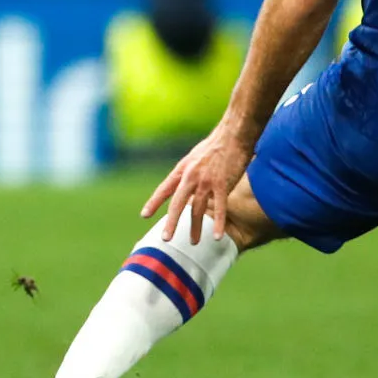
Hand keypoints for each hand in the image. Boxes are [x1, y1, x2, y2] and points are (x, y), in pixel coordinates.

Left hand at [141, 124, 253, 244]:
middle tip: (166, 239)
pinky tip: (216, 237)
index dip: (154, 202)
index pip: (164, 188)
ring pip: (197, 209)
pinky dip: (218, 223)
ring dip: (195, 228)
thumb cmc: (216, 144)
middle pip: (177, 204)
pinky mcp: (222, 184)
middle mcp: (191, 176)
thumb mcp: (195, 156)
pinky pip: (219, 208)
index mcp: (183, 169)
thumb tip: (185, 184)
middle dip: (171, 223)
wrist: (233, 134)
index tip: (144, 215)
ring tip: (193, 242)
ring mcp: (206, 181)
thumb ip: (189, 171)